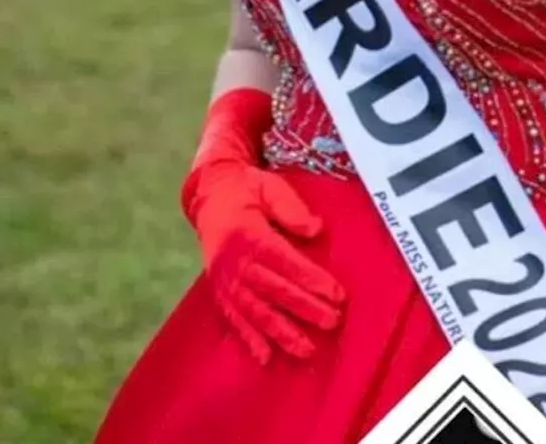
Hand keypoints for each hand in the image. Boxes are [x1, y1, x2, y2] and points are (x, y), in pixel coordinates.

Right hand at [181, 88, 345, 364]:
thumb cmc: (247, 189)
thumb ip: (290, 207)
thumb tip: (316, 229)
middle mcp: (233, 261)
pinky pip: (233, 318)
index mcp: (248, 233)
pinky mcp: (218, 291)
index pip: (284, 261)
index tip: (336, 294)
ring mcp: (223, 279)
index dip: (310, 279)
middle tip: (332, 322)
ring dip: (281, 333)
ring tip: (306, 350)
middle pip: (273, 290)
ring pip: (254, 311)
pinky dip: (248, 340)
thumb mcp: (269, 186)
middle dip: (304, 309)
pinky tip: (264, 358)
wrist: (209, 194)